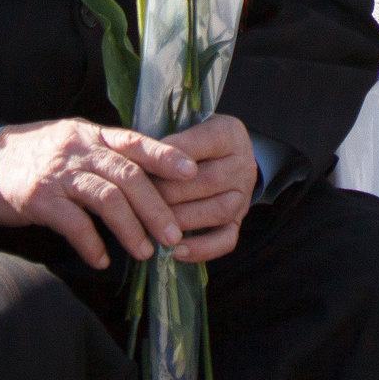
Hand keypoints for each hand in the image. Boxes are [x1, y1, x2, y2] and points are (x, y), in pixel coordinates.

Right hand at [0, 118, 201, 268]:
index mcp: (92, 134)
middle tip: (173, 234)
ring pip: (106, 198)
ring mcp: (58, 173)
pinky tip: (102, 260)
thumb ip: (105, 152)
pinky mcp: (37, 199)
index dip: (166, 156)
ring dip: (130, 228)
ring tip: (145, 252)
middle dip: (156, 207)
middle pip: (128, 175)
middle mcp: (79, 149)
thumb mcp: (73, 142)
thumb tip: (147, 173)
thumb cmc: (35, 156)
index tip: (192, 172)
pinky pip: (72, 223)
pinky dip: (91, 243)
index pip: (136, 141)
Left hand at [151, 114, 260, 263]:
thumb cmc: (191, 144)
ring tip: (151, 224)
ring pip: (218, 210)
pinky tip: (175, 252)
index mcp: (228, 134)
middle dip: (169, 191)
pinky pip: (225, 240)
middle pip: (209, 179)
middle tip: (137, 199)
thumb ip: (165, 141)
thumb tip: (135, 161)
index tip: (140, 163)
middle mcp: (242, 165)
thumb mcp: (184, 128)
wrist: (223, 158)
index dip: (169, 156)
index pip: (201, 142)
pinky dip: (201, 249)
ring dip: (181, 219)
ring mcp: (243, 196)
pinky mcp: (238, 222)